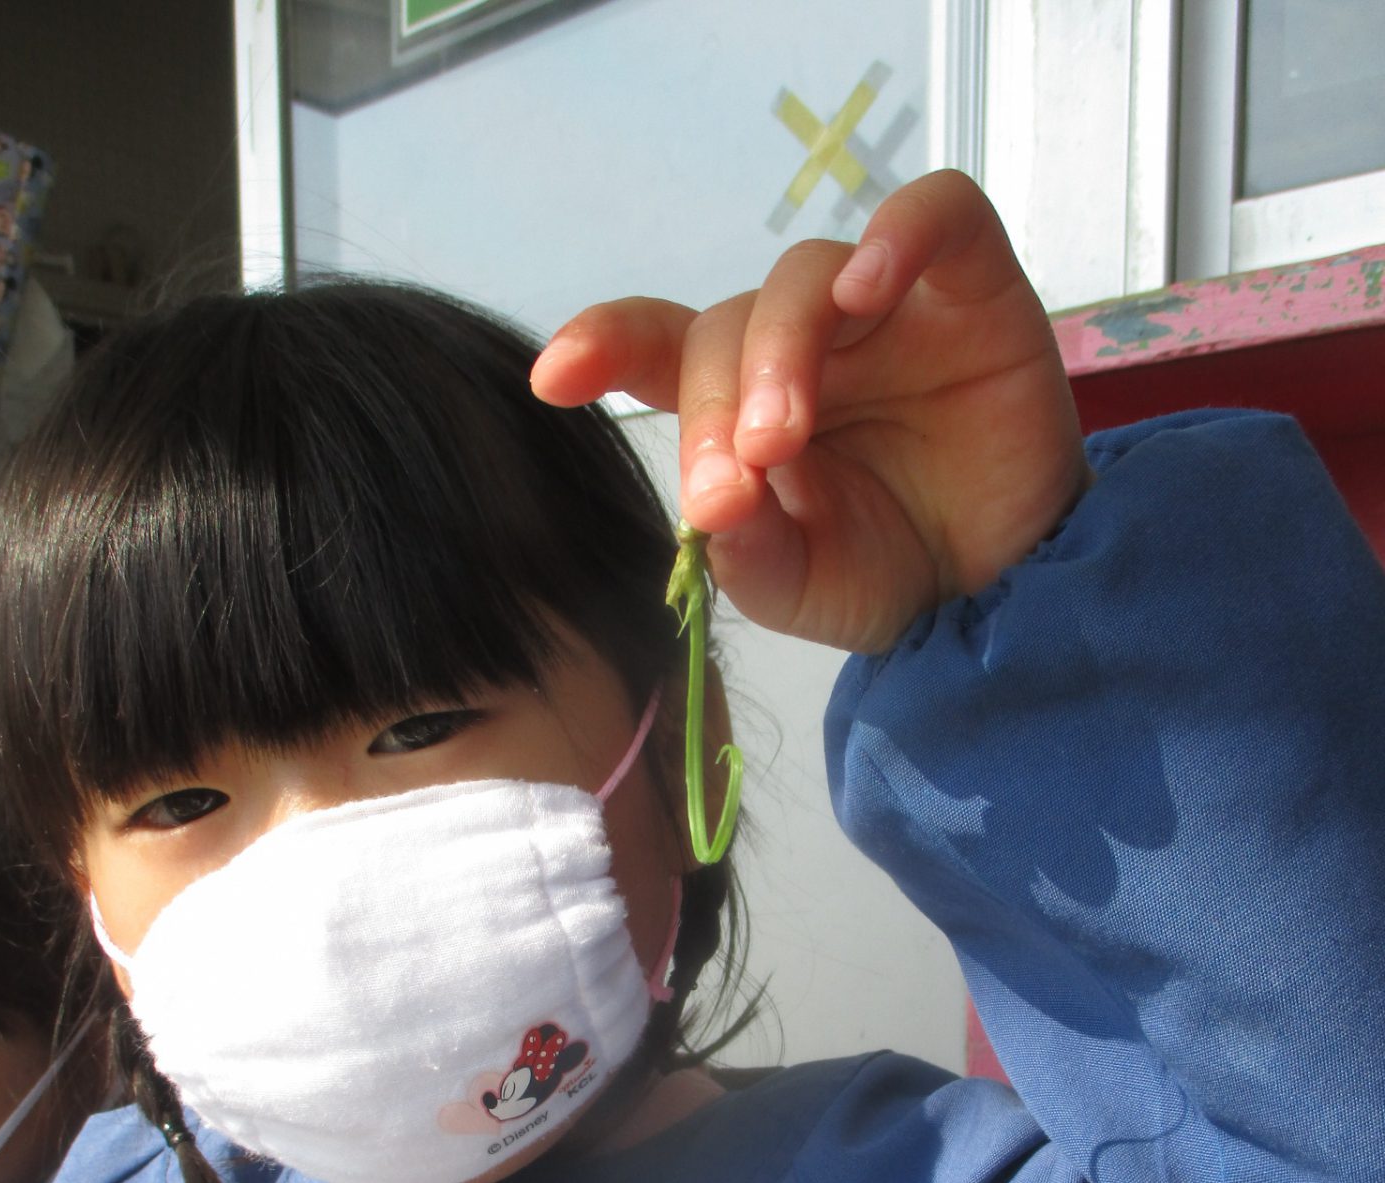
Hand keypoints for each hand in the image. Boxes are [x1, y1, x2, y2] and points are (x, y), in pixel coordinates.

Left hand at [531, 171, 1089, 654]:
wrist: (1002, 592)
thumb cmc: (886, 572)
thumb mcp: (797, 584)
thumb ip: (747, 552)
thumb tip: (714, 512)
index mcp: (741, 402)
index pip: (657, 347)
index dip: (605, 343)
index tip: (556, 378)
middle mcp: (803, 341)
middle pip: (727, 328)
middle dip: (713, 410)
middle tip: (731, 489)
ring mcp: (884, 306)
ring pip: (806, 277)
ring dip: (779, 352)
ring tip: (782, 441)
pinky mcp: (970, 286)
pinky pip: (935, 214)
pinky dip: (899, 235)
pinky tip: (870, 289)